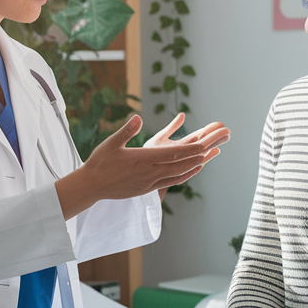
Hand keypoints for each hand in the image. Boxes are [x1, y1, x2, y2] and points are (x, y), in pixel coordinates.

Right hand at [56, 114, 225, 218]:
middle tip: (215, 146)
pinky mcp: (147, 189)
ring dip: (194, 165)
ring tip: (208, 156)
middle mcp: (150, 173)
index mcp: (143, 160)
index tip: (205, 144)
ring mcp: (150, 183)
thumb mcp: (111, 143)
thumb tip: (138, 118)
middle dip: (199, 155)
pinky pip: (171, 182)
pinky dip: (184, 176)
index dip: (191, 150)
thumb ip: (127, 131)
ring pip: (178, 175)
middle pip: (180, 164)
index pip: (173, 154)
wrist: (92, 186)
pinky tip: (191, 171)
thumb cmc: (99, 162)